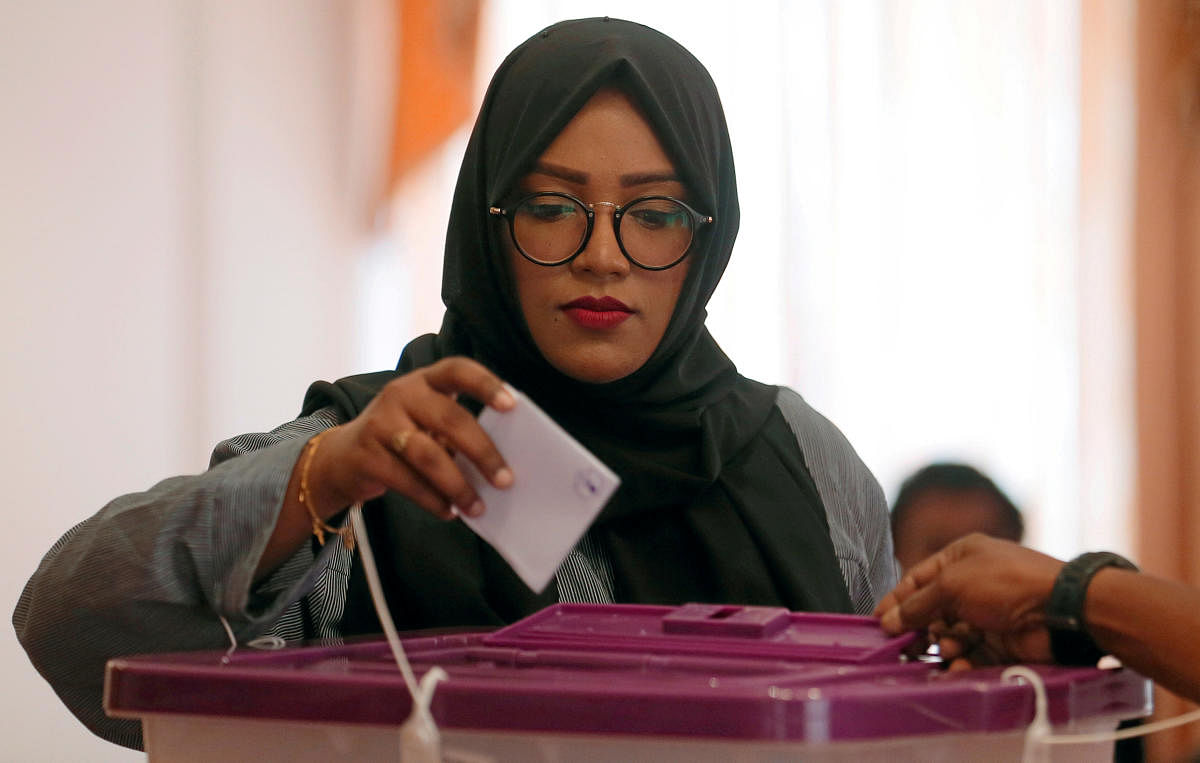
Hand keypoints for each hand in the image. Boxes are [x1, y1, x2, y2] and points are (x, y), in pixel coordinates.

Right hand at [307, 357, 515, 520]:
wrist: (342, 457)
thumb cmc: (400, 436)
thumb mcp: (424, 419)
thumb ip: (454, 428)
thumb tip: (499, 462)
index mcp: (424, 380)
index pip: (457, 370)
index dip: (485, 384)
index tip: (512, 405)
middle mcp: (401, 394)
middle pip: (449, 419)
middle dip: (482, 452)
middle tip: (505, 480)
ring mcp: (380, 423)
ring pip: (429, 456)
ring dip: (458, 486)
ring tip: (478, 507)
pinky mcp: (367, 455)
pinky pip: (408, 481)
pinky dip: (433, 500)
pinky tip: (449, 512)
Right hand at [874, 534, 1063, 668]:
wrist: (1060, 610)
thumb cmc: (1004, 583)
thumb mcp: (951, 585)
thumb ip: (917, 605)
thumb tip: (889, 621)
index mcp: (961, 557)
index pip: (918, 579)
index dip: (897, 600)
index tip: (879, 622)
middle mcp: (972, 583)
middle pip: (932, 609)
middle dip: (918, 627)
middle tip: (904, 646)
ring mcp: (987, 613)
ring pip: (950, 634)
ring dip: (943, 645)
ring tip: (947, 650)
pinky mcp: (1000, 641)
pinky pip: (971, 654)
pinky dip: (962, 662)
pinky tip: (958, 665)